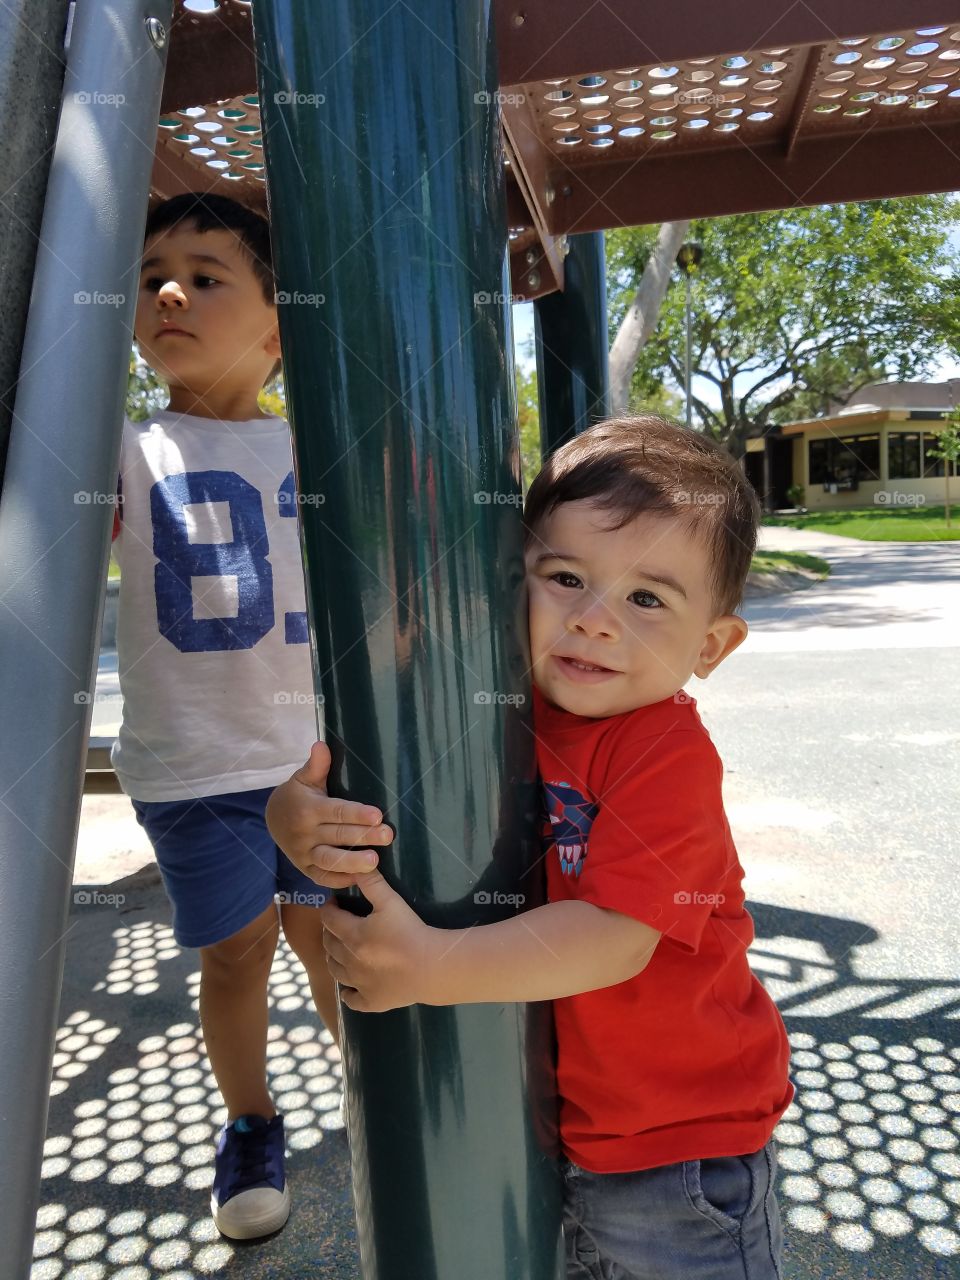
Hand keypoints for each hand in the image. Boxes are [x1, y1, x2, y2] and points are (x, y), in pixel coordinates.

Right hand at [265, 741, 393, 889]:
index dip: (356, 814)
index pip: (336, 812)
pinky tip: (360, 879)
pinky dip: (339, 880)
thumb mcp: (304, 778)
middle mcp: (306, 834)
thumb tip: (321, 745)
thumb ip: (316, 765)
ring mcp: (304, 854)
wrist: (274, 819)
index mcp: (308, 809)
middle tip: (388, 836)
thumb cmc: (298, 794)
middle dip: (363, 837)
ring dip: (352, 862)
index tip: (377, 815)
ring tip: (375, 862)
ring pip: (329, 860)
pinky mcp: (306, 869)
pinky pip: (322, 877)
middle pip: (337, 836)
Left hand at [321, 871, 439, 1012]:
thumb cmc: (410, 931)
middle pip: (329, 945)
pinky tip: (351, 987)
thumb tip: (357, 865)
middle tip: (337, 924)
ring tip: (340, 951)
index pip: (329, 919)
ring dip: (334, 959)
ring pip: (335, 971)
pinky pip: (351, 1000)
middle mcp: (349, 961)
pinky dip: (347, 993)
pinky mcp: (371, 1001)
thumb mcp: (391, 902)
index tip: (334, 902)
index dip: (329, 908)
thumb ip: (372, 883)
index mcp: (352, 935)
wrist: (431, 966)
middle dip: (329, 932)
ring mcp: (359, 984)